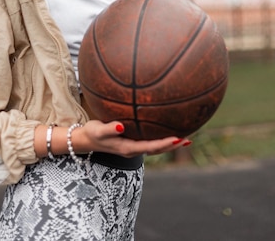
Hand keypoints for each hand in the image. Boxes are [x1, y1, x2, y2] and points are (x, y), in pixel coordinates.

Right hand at [75, 120, 191, 157]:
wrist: (86, 139)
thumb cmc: (92, 133)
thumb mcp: (98, 130)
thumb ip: (109, 128)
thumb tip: (121, 125)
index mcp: (128, 148)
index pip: (151, 147)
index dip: (165, 144)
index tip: (177, 139)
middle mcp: (133, 149)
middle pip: (158, 150)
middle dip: (172, 146)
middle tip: (188, 140)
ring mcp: (133, 147)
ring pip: (155, 147)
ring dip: (170, 144)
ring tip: (185, 139)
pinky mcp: (132, 142)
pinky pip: (150, 141)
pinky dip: (161, 138)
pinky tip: (166, 130)